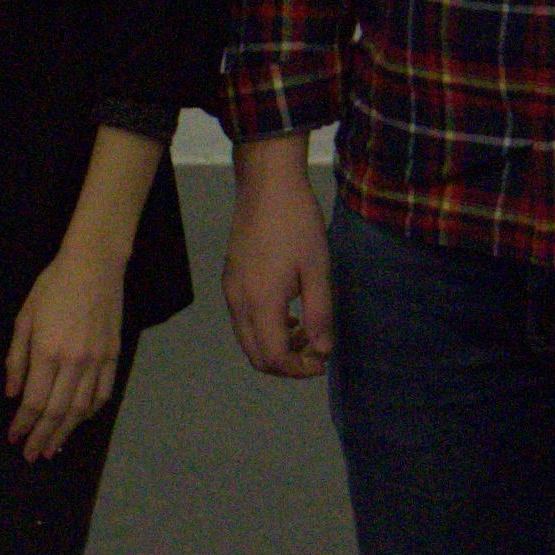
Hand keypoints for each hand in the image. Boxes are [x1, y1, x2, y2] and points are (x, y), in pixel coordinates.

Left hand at [4, 245, 125, 459]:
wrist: (95, 266)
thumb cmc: (53, 287)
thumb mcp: (24, 318)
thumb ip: (17, 359)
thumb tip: (12, 394)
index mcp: (48, 352)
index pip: (34, 401)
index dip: (23, 424)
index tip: (14, 438)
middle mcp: (74, 362)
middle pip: (57, 412)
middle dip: (42, 437)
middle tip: (32, 455)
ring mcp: (97, 361)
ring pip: (81, 409)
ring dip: (66, 432)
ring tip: (53, 447)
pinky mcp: (113, 356)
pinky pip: (103, 394)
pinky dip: (90, 413)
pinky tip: (79, 421)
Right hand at [223, 149, 331, 378]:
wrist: (266, 185)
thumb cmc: (297, 223)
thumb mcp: (318, 269)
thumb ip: (319, 313)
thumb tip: (323, 349)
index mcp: (262, 303)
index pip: (274, 358)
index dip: (299, 369)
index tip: (323, 361)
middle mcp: (239, 303)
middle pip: (256, 356)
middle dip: (287, 364)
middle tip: (315, 352)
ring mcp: (231, 292)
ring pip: (248, 340)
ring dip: (276, 346)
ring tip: (306, 331)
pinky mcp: (230, 280)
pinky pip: (244, 320)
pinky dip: (265, 329)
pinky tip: (288, 313)